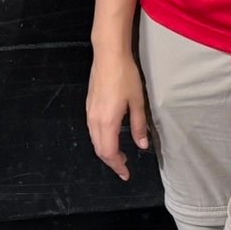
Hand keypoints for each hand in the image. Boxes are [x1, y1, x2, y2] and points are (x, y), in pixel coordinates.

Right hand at [85, 49, 150, 180]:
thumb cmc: (125, 76)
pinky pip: (92, 130)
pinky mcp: (89, 105)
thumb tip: (142, 145)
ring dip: (106, 151)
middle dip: (111, 161)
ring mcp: (90, 112)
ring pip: (95, 140)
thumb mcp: (138, 102)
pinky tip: (111, 136)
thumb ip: (139, 126)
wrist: (108, 55)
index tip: (126, 174)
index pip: (110, 153)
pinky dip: (101, 140)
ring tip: (120, 154)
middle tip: (124, 167)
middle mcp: (95, 120)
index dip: (118, 166)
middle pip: (100, 149)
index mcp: (108, 122)